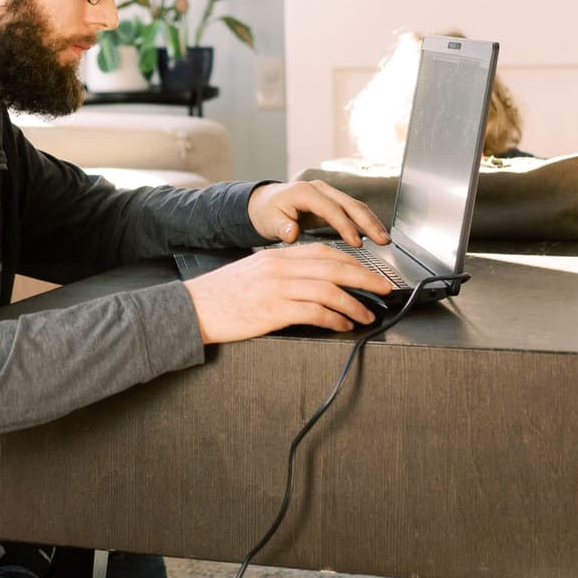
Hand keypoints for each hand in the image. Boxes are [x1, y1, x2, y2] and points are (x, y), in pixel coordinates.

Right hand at [183, 245, 396, 342]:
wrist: (193, 308)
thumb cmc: (223, 295)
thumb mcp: (254, 272)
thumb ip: (283, 272)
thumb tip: (314, 282)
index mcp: (277, 255)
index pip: (324, 252)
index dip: (352, 261)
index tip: (369, 272)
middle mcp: (280, 267)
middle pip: (334, 267)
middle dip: (365, 278)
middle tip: (384, 290)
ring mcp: (278, 288)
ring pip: (330, 290)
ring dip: (355, 304)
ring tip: (367, 315)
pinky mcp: (274, 311)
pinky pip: (315, 312)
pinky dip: (335, 318)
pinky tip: (343, 325)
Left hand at [247, 180, 390, 247]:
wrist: (264, 203)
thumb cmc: (266, 212)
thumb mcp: (269, 221)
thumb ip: (281, 227)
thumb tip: (291, 234)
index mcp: (305, 192)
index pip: (331, 209)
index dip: (345, 225)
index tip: (356, 242)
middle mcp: (320, 189)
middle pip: (350, 204)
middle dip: (368, 222)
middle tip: (382, 240)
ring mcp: (328, 194)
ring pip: (355, 206)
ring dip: (371, 222)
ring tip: (384, 239)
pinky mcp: (332, 203)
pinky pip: (353, 211)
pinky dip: (365, 222)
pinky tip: (375, 235)